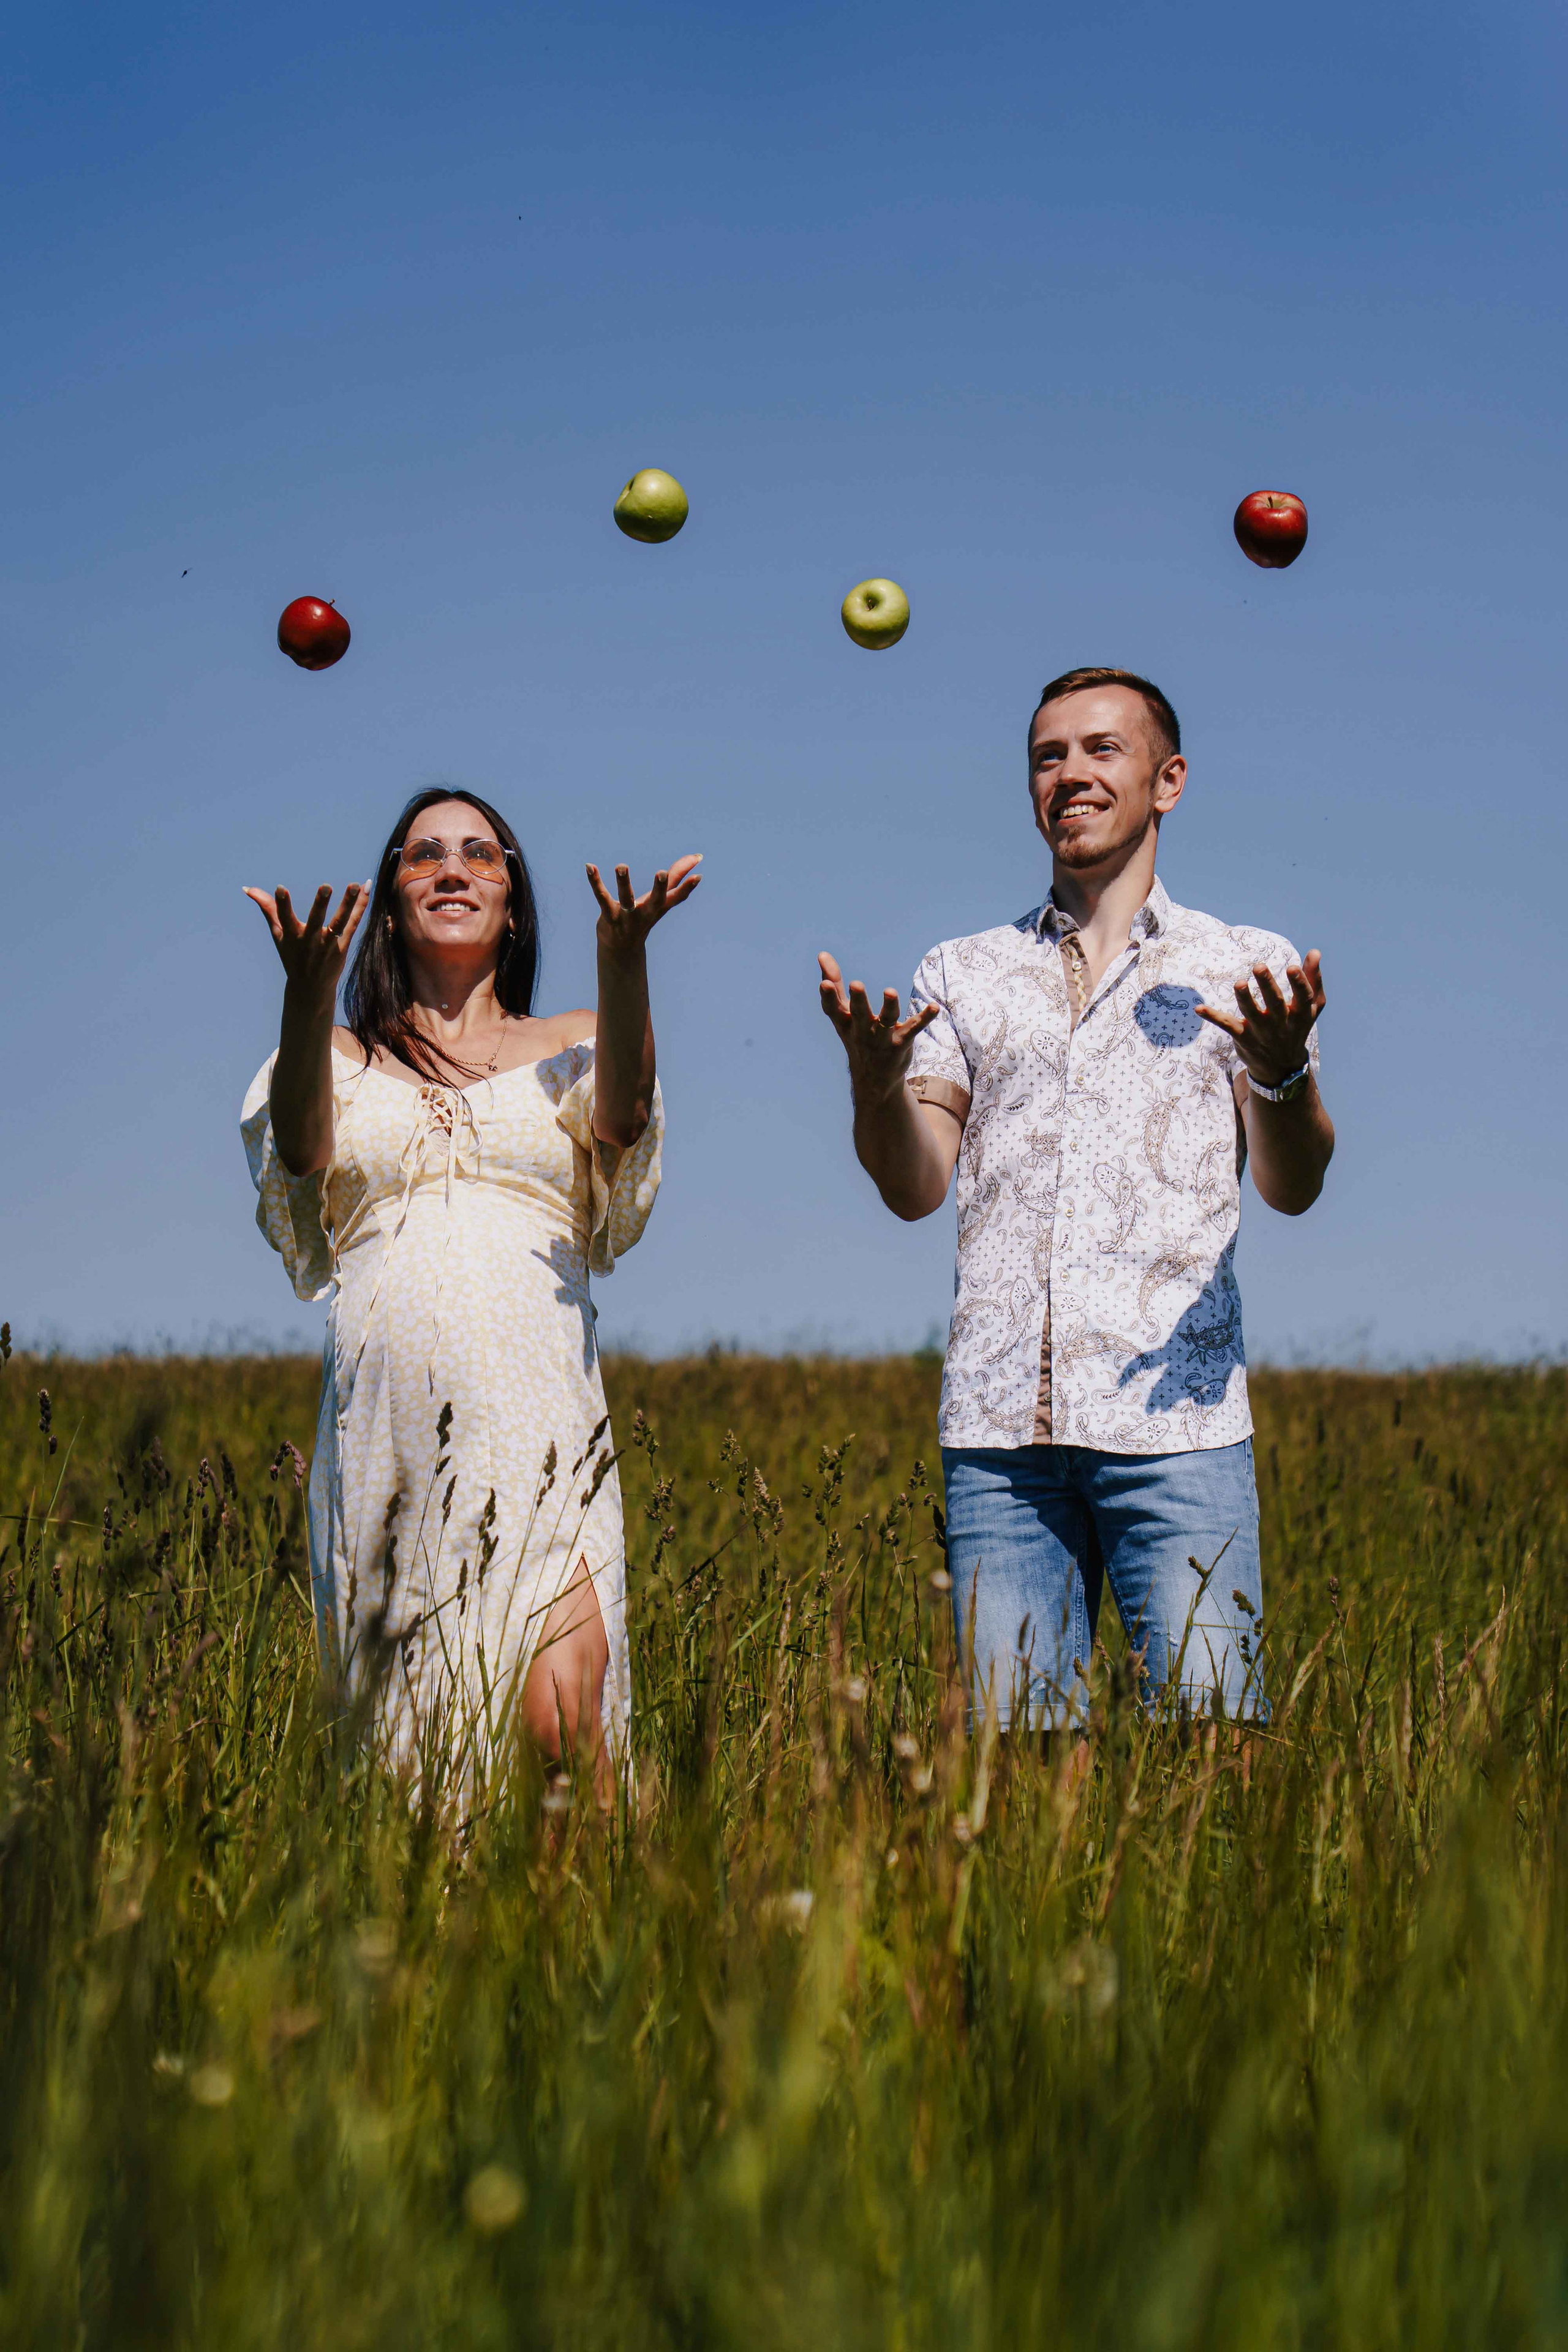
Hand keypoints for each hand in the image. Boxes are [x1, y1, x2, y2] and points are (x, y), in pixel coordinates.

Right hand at [244, 880, 370, 1005]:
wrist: (310, 988)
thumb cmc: (291, 955)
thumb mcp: (278, 934)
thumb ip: (267, 908)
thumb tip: (247, 888)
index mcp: (291, 936)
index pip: (284, 918)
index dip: (281, 904)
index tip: (280, 888)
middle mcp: (310, 940)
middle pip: (316, 920)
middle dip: (320, 904)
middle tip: (326, 886)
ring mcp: (328, 945)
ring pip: (339, 922)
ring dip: (348, 903)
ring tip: (356, 884)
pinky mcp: (343, 947)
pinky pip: (352, 924)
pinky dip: (360, 908)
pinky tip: (366, 889)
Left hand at [586, 856, 701, 959]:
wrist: (621, 949)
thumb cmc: (644, 916)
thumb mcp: (661, 898)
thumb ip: (677, 877)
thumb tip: (698, 857)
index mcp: (660, 907)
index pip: (676, 898)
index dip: (687, 888)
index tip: (698, 876)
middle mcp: (646, 913)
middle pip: (656, 901)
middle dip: (659, 887)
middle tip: (662, 873)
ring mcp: (628, 916)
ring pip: (626, 899)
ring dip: (624, 883)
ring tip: (621, 866)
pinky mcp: (609, 916)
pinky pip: (601, 897)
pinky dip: (595, 882)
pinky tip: (589, 866)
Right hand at [818, 951, 938, 1102]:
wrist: (874, 1079)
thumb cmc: (856, 1035)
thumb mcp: (842, 1013)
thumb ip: (834, 982)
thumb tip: (822, 954)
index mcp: (845, 1022)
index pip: (833, 1009)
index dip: (828, 996)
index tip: (825, 983)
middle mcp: (862, 1031)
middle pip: (859, 1014)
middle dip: (858, 1000)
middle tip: (856, 984)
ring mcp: (882, 1038)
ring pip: (887, 1020)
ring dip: (889, 1006)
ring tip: (890, 991)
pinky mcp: (901, 1042)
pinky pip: (914, 1028)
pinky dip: (924, 1018)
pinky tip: (935, 1007)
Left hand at [1198, 950, 1324, 1089]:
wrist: (1281, 1067)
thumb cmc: (1296, 1027)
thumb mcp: (1311, 1007)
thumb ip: (1313, 979)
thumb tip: (1315, 951)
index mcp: (1300, 1014)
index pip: (1303, 997)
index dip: (1299, 983)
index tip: (1292, 967)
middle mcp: (1281, 1023)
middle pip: (1274, 1003)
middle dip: (1267, 985)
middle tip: (1259, 967)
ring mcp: (1261, 1031)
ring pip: (1251, 1013)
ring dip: (1243, 998)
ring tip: (1239, 983)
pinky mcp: (1243, 1037)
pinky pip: (1227, 1025)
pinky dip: (1213, 1017)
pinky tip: (1199, 1008)